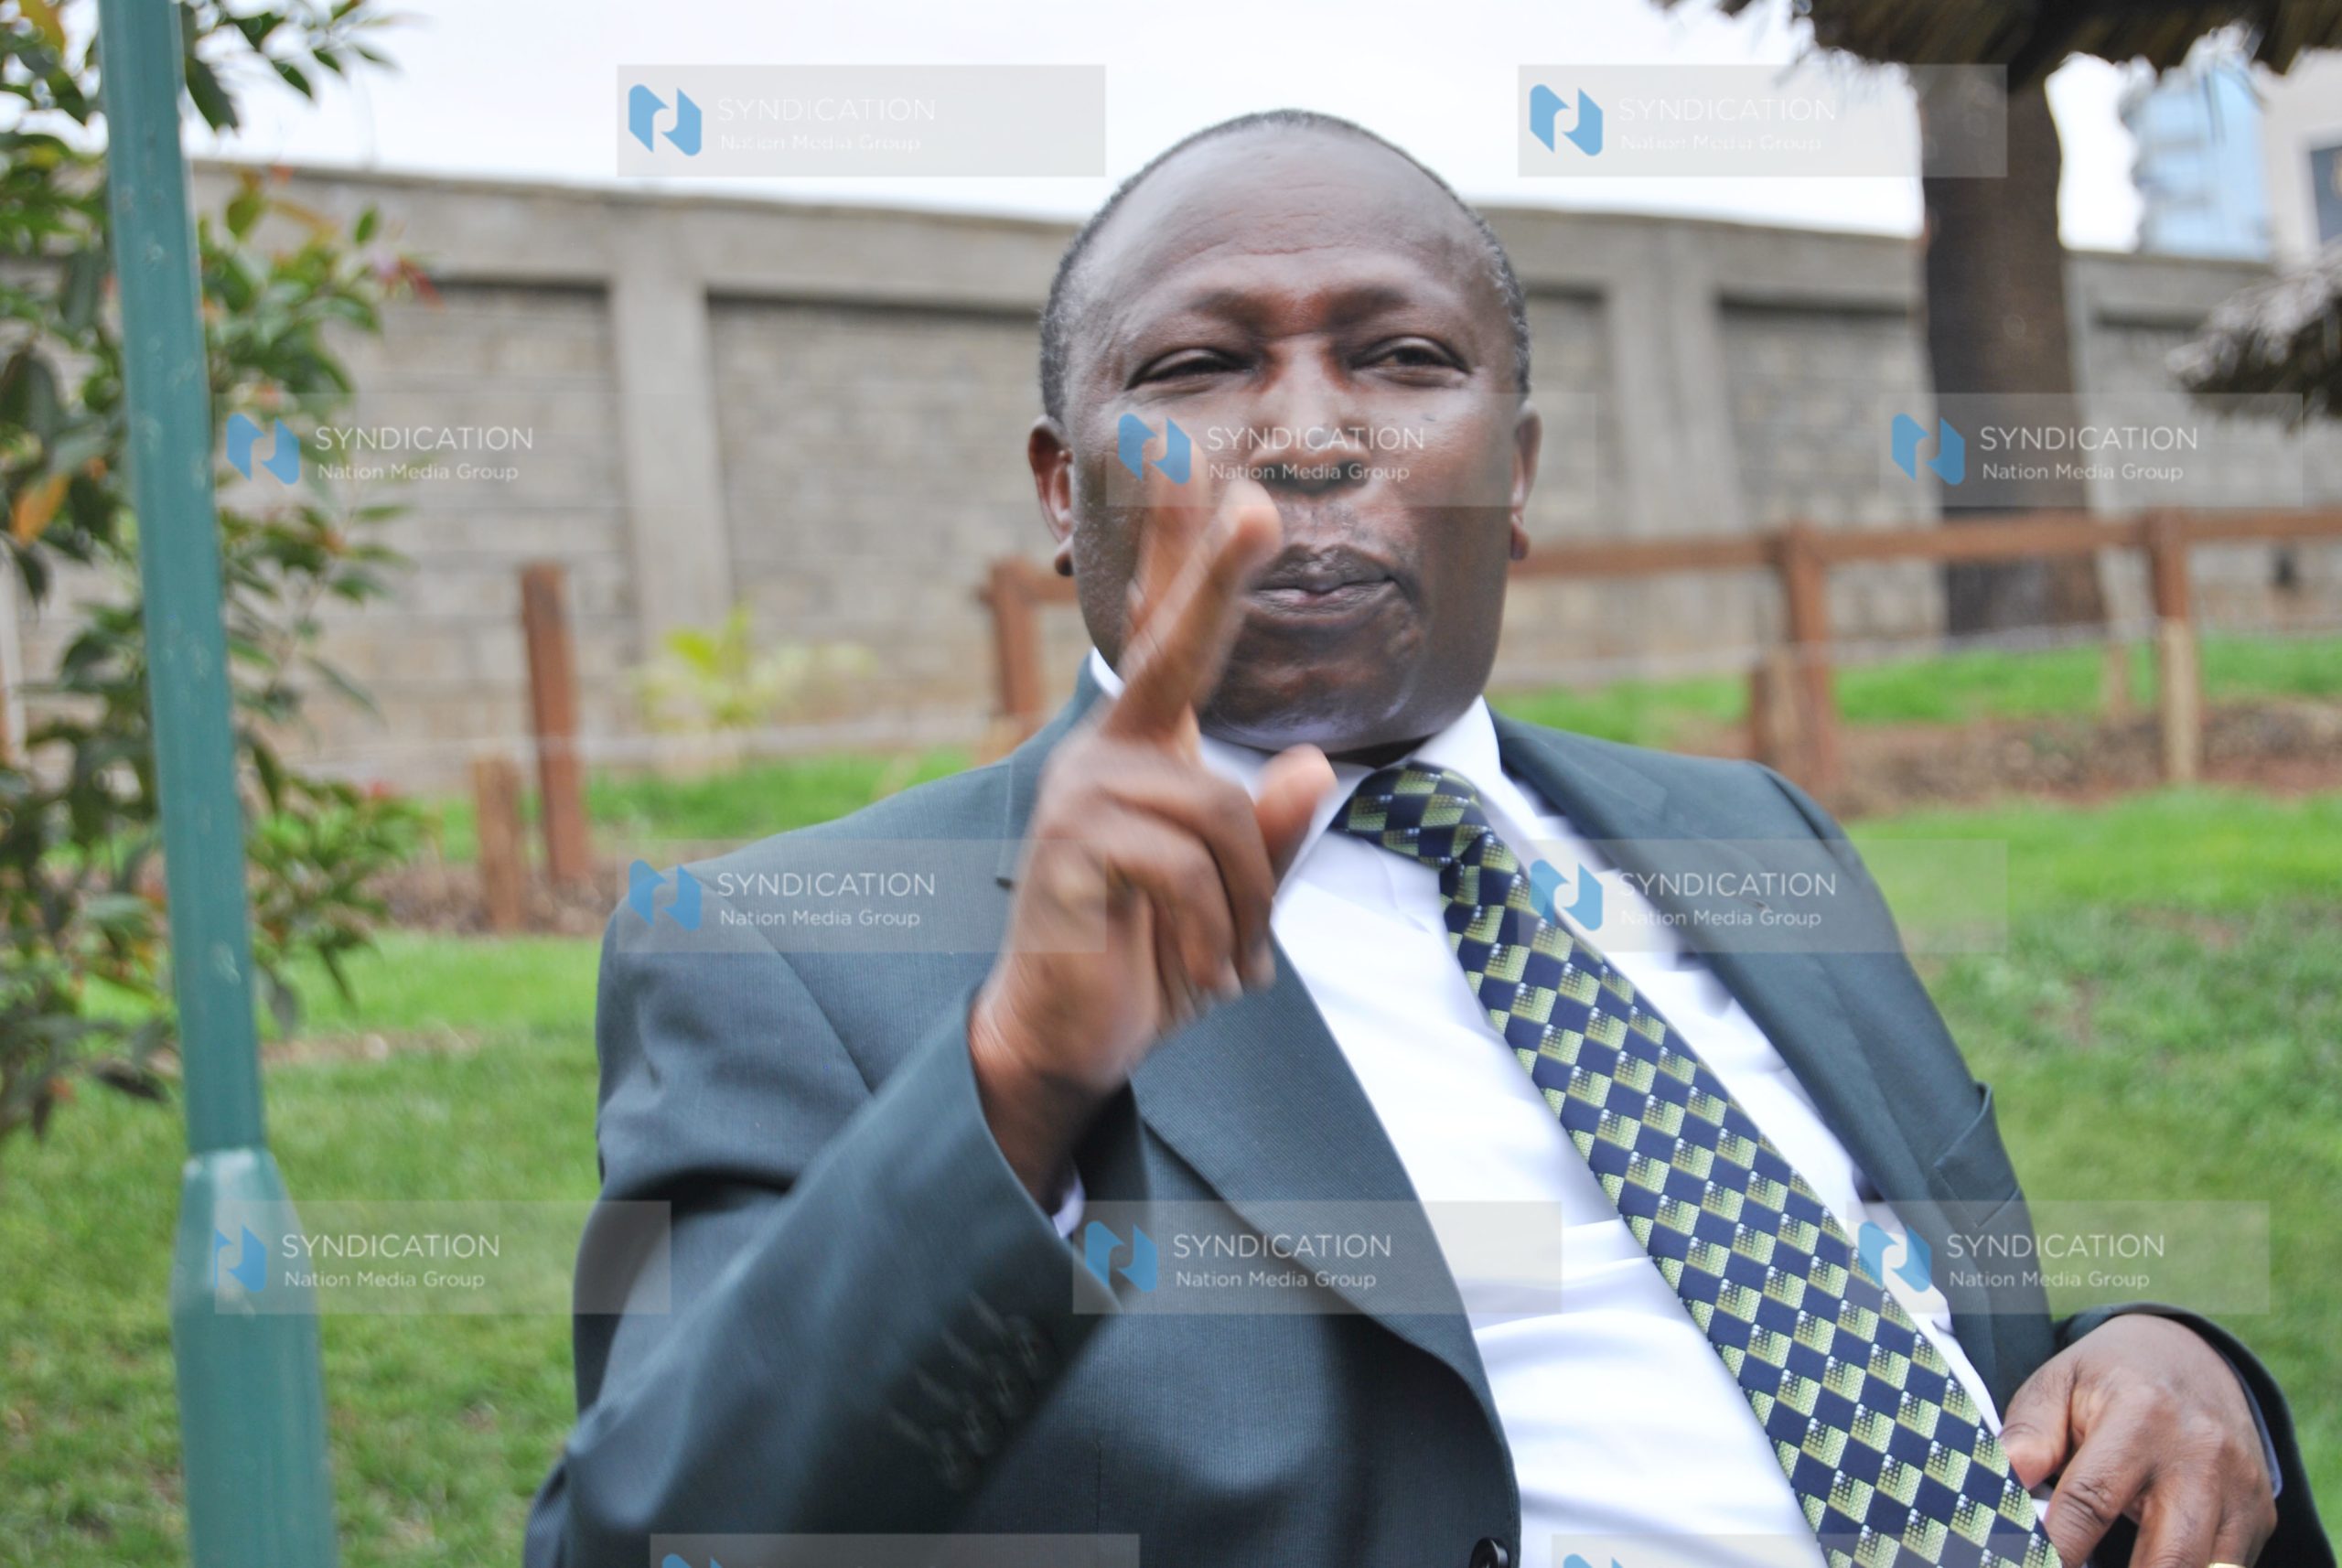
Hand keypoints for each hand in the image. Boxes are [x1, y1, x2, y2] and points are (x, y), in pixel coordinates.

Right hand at [969, 473, 1334, 1200]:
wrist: (1068, 1041)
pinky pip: (1188, 868)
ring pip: (1221, 814)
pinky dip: (1218, 936)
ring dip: (1250, 908)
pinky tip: (1206, 980)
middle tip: (1258, 502)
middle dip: (1212, 571)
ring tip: (1235, 968)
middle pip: (1166, 646)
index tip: (1194, 464)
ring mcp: (1083, 795)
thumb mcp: (1235, 902)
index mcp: (1147, 751)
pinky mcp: (1072, 848)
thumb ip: (1272, 837)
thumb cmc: (1149, 958)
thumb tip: (1310, 767)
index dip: (1179, 553)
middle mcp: (1107, 753)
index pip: (1164, 637)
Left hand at [2000, 1313, 2275, 1566]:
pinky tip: (2147, 1561)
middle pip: (2168, 1556)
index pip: (2093, 1499)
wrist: (2193, 1356)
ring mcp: (2239, 1489)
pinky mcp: (2260, 1515)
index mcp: (2141, 1415)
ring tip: (2106, 1566)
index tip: (2029, 1561)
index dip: (2059, 1545)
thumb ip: (2030, 1430)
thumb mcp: (2059, 1381)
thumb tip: (2006, 1476)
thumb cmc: (2110, 1377)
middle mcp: (2200, 1456)